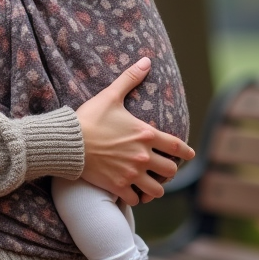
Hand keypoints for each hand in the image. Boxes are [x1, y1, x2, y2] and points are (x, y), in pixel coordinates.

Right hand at [75, 57, 195, 205]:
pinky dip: (136, 197)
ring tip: (150, 185)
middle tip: (163, 170)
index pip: (176, 146)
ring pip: (156, 190)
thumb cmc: (89, 118)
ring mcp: (131, 173)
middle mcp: (143, 156)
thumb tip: (146, 60)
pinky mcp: (118, 186)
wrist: (68, 142)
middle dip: (169, 171)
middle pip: (170, 171)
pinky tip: (133, 193)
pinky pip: (136, 199)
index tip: (190, 155)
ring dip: (155, 188)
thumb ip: (130, 78)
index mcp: (145, 135)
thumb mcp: (110, 95)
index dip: (186, 152)